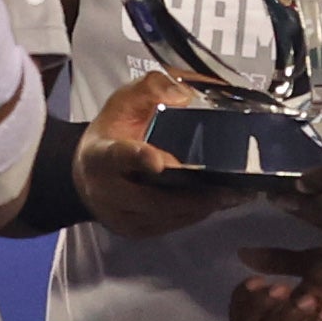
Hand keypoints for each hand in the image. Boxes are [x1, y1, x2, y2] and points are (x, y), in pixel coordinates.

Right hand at [74, 72, 241, 237]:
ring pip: (165, 217)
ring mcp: (120, 217)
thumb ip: (152, 89)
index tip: (158, 160)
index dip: (138, 158)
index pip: (117, 156)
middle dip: (190, 196)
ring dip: (200, 208)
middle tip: (227, 189)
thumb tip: (183, 96)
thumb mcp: (126, 101)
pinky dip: (194, 215)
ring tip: (233, 196)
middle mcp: (106, 192)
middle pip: (151, 200)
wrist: (87, 173)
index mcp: (101, 155)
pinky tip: (217, 203)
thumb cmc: (113, 132)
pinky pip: (169, 225)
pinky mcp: (134, 231)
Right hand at [229, 246, 321, 320]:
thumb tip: (242, 252)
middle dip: (257, 307)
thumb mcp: (314, 264)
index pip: (242, 318)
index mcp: (279, 318)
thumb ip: (279, 261)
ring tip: (311, 299)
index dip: (241, 300)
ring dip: (284, 316)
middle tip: (280, 288)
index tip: (256, 281)